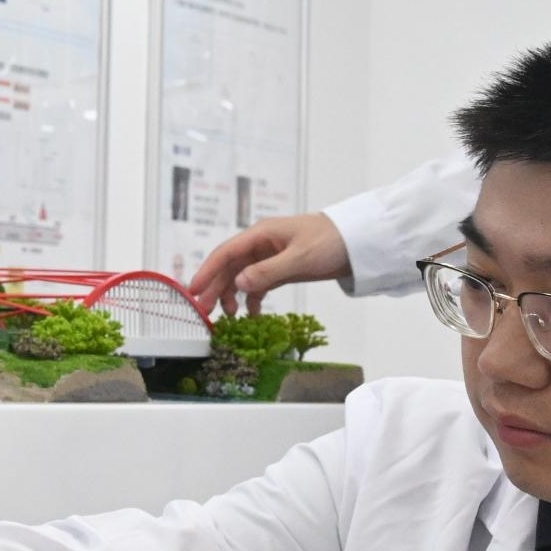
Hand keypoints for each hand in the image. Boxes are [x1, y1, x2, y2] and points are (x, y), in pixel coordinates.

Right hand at [185, 211, 350, 313]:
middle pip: (230, 267)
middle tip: (203, 311)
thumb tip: (237, 284)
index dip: (207, 271)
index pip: (225, 253)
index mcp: (261, 234)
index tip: (192, 290)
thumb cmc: (330, 242)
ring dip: (232, 295)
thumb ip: (267, 272)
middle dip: (215, 288)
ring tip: (230, 316)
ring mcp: (270, 256)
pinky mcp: (281, 267)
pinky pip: (259, 283)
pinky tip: (251, 313)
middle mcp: (261, 244)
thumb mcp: (299, 259)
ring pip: (241, 276)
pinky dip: (253, 298)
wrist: (358, 242)